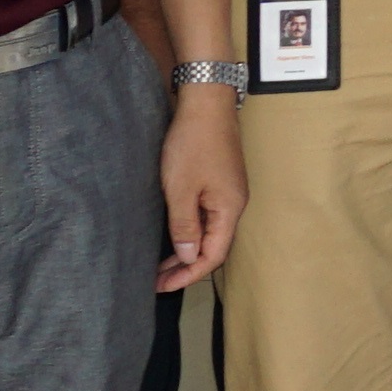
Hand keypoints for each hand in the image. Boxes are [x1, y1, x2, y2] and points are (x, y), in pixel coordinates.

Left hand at [156, 84, 243, 294]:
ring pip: (209, 231)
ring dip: (186, 249)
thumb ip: (184, 226)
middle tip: (157, 281)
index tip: (164, 286)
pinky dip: (189, 231)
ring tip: (160, 264)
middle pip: (213, 246)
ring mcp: (228, 191)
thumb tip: (189, 257)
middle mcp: (234, 204)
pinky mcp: (219, 181)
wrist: (206, 104)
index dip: (190, 274)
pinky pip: (207, 216)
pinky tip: (173, 233)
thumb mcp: (181, 189)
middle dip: (186, 266)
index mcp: (229, 209)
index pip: (213, 255)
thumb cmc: (193, 144)